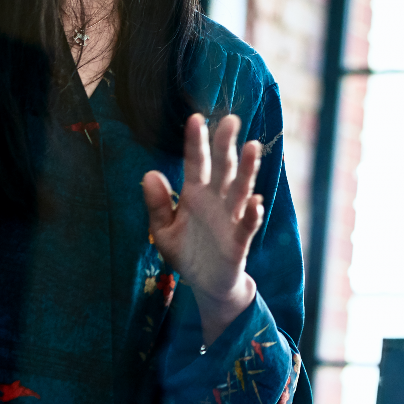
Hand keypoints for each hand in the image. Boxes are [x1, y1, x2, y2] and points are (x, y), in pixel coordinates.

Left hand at [142, 113, 263, 344]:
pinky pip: (247, 225)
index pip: (196, 163)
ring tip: (251, 146)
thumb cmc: (187, 251)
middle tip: (231, 120)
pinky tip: (255, 202)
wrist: (207, 285)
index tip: (196, 118)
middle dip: (225, 144)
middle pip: (223, 167)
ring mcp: (230, 217)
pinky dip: (252, 214)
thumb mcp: (164, 231)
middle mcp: (216, 199)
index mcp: (195, 193)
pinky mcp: (239, 240)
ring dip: (247, 169)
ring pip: (240, 188)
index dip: (196, 142)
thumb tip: (149, 174)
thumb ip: (157, 204)